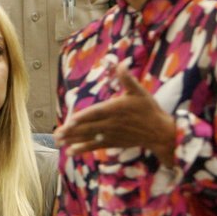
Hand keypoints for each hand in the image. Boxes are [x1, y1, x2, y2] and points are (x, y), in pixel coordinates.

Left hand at [54, 63, 175, 165]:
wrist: (159, 132)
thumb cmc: (148, 109)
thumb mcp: (139, 92)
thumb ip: (127, 79)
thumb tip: (120, 64)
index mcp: (116, 109)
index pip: (97, 113)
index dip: (84, 117)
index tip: (71, 120)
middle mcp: (112, 123)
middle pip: (89, 127)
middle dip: (72, 131)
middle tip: (58, 133)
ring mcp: (111, 134)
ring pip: (89, 137)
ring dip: (73, 140)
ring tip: (59, 141)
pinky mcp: (112, 142)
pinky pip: (95, 146)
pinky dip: (82, 149)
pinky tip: (70, 151)